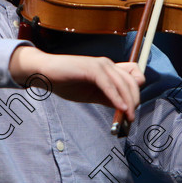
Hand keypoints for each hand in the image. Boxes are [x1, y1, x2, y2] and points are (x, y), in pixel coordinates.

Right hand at [9, 46, 145, 121]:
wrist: (45, 73)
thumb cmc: (67, 82)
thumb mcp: (92, 94)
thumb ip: (108, 98)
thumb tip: (124, 109)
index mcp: (109, 68)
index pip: (134, 75)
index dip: (136, 91)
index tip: (131, 108)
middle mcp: (108, 64)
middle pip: (132, 81)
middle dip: (135, 100)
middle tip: (130, 118)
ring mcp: (101, 65)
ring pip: (123, 83)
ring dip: (128, 102)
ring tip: (127, 117)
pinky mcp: (92, 68)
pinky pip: (109, 85)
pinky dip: (116, 97)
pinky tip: (120, 108)